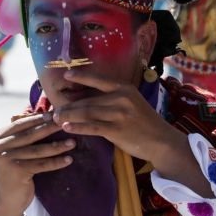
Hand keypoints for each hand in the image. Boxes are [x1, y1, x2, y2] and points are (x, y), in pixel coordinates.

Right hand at [0, 113, 74, 214]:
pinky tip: (69, 159)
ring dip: (58, 146)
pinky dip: (56, 162)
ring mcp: (6, 159)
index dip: (39, 118)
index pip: (21, 124)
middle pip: (30, 134)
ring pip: (38, 150)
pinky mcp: (16, 171)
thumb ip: (22, 136)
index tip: (56, 114)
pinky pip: (41, 164)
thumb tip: (45, 116)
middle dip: (50, 128)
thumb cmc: (15, 173)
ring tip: (73, 142)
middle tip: (67, 124)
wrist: (6, 202)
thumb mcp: (14, 152)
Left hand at [54, 71, 212, 196]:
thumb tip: (89, 101)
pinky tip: (67, 128)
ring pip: (87, 113)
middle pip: (88, 101)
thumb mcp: (132, 103)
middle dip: (69, 106)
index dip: (81, 77)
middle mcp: (121, 98)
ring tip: (55, 119)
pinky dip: (77, 127)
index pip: (98, 80)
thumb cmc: (145, 122)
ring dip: (68, 116)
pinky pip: (92, 127)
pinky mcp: (116, 130)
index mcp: (124, 88)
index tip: (66, 75)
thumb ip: (114, 100)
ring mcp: (119, 114)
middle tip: (54, 110)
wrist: (161, 140)